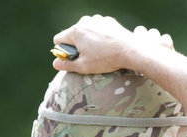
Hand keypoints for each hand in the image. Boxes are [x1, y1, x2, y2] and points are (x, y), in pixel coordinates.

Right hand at [51, 15, 173, 73]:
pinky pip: (98, 29)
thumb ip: (67, 65)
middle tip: (89, 57)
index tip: (72, 59)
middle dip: (77, 46)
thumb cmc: (106, 59)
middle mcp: (84, 22)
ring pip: (86, 31)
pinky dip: (100, 36)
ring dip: (89, 41)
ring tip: (100, 52)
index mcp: (75, 32)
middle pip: (73, 35)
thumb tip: (55, 63)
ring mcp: (97, 20)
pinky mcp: (108, 21)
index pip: (58, 40)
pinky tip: (108, 46)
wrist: (130, 50)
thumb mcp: (84, 66)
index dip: (63, 51)